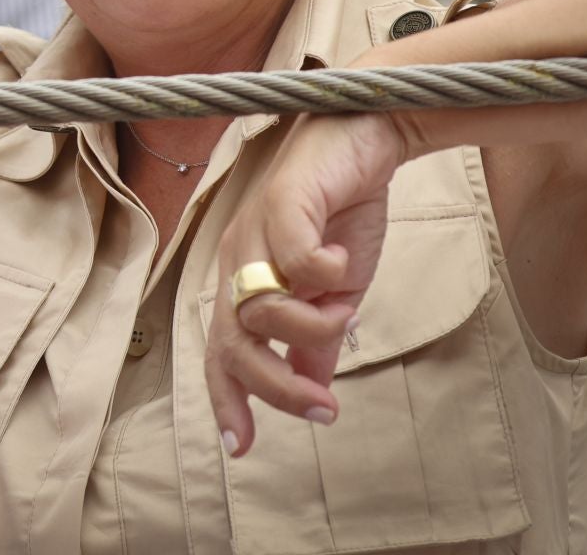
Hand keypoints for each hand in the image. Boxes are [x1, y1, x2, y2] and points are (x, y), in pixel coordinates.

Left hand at [204, 112, 407, 456]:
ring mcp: (254, 228)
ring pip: (264, 306)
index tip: (243, 448)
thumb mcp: (338, 289)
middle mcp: (237, 256)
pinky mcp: (282, 198)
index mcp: (243, 279)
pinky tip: (343, 265)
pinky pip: (295, 256)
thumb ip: (318, 340)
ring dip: (314, 325)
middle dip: (277, 387)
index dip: (227, 399)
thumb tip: (312, 391)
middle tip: (322, 408)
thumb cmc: (343, 212)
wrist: (366, 139)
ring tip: (345, 304)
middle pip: (235, 341)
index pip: (219, 350)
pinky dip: (325, 274)